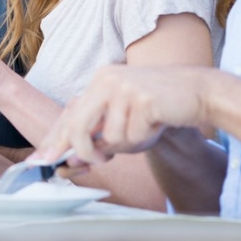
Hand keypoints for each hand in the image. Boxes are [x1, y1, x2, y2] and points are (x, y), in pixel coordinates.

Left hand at [35, 65, 210, 165]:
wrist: (198, 92)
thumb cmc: (158, 111)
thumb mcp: (123, 120)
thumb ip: (98, 136)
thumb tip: (70, 160)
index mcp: (98, 82)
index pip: (69, 113)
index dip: (55, 139)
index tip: (42, 160)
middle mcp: (106, 80)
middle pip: (79, 125)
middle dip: (86, 151)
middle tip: (101, 160)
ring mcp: (123, 87)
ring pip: (111, 136)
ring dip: (129, 144)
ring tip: (146, 129)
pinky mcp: (143, 98)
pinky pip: (134, 135)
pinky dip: (146, 138)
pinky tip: (157, 124)